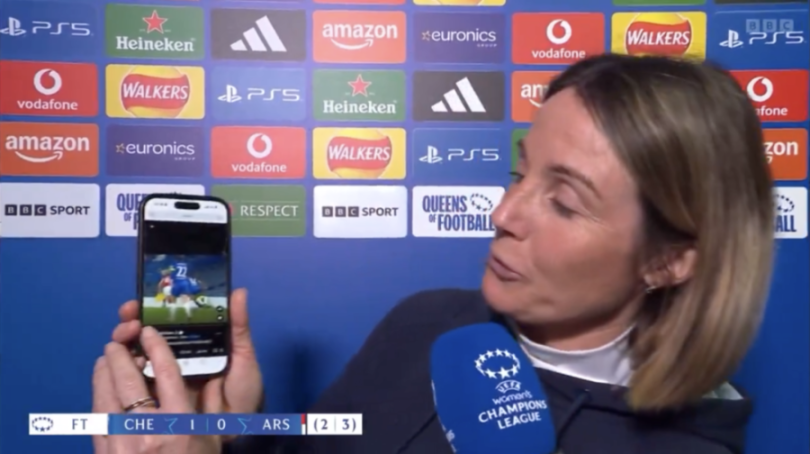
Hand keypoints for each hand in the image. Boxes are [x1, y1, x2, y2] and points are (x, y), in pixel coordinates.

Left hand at [92, 327, 220, 453]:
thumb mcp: (213, 441)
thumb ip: (210, 408)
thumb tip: (208, 376)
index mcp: (179, 424)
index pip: (165, 373)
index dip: (156, 347)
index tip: (150, 332)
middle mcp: (148, 430)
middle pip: (128, 380)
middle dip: (119, 356)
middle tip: (117, 342)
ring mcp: (122, 443)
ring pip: (105, 397)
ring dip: (103, 373)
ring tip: (105, 359)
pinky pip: (97, 418)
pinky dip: (97, 397)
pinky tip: (100, 389)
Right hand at [111, 289, 262, 415]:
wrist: (239, 427)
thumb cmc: (243, 390)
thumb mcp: (243, 355)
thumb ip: (239, 326)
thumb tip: (239, 291)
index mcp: (193, 342)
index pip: (165, 320)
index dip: (148, 308)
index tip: (138, 303)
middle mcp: (174, 355)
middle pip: (143, 335)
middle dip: (129, 324)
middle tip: (129, 321)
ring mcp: (162, 376)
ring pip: (134, 355)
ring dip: (124, 343)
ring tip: (125, 336)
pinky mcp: (155, 397)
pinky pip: (134, 382)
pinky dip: (123, 371)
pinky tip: (123, 363)